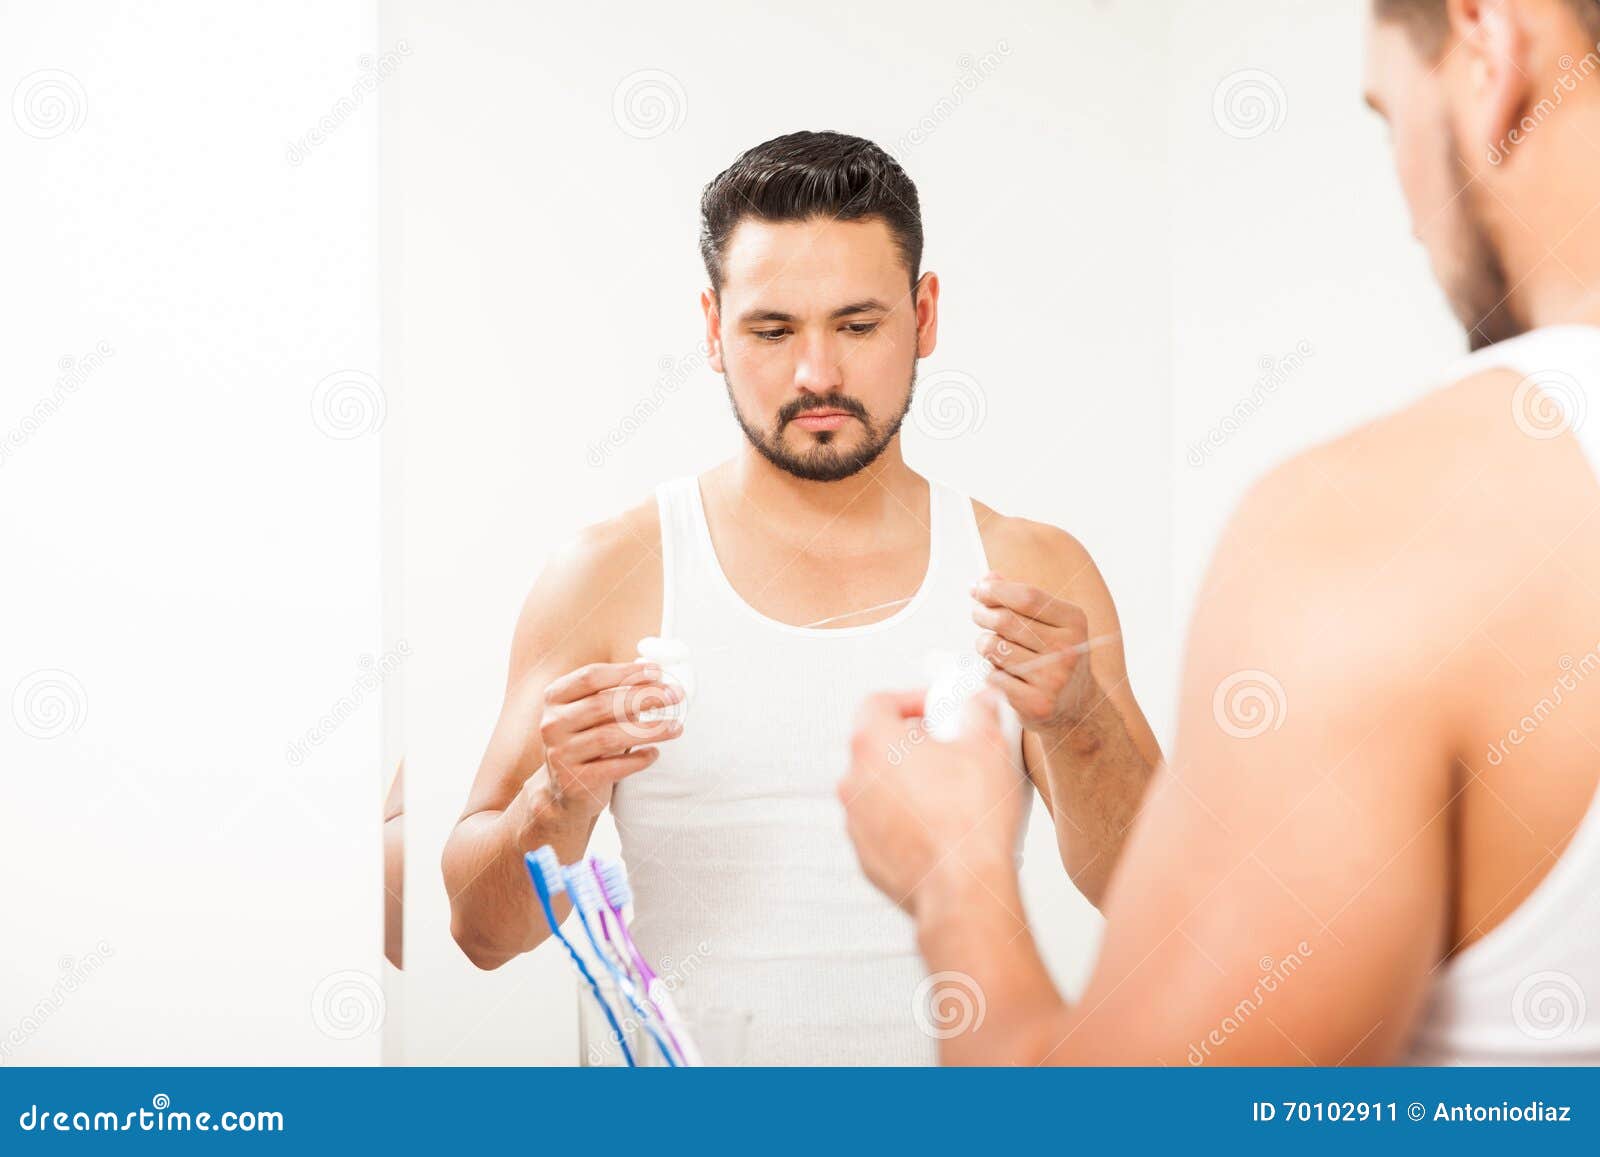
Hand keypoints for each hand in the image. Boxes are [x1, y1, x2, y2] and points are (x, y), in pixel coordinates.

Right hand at [538, 661, 681, 820]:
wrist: (564, 789)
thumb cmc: (588, 740)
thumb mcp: (595, 714)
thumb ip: (618, 695)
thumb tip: (658, 681)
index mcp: (555, 697)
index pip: (591, 677)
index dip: (626, 672)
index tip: (658, 671)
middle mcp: (552, 723)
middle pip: (602, 703)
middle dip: (644, 697)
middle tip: (674, 696)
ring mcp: (560, 753)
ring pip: (610, 736)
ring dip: (649, 730)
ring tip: (676, 727)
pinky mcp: (574, 780)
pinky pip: (613, 767)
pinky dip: (638, 760)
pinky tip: (654, 754)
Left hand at [838, 690, 1026, 916]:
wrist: (964, 889)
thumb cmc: (970, 822)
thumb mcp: (988, 747)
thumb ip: (979, 713)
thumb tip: (979, 705)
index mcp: (872, 744)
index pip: (878, 703)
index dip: (909, 700)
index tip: (935, 709)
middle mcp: (854, 782)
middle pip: (876, 746)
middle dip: (913, 743)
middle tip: (949, 749)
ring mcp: (856, 822)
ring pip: (879, 789)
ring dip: (909, 784)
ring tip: (951, 792)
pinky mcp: (867, 856)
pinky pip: (884, 826)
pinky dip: (907, 821)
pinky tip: (943, 827)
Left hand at [972, 573, 1094, 729]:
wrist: (1075, 707)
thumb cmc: (1054, 656)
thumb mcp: (1049, 623)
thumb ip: (1020, 599)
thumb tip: (987, 578)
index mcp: (1074, 622)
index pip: (1028, 597)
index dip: (996, 590)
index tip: (977, 588)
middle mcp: (1068, 649)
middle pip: (1006, 621)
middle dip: (982, 614)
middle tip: (977, 614)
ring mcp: (1054, 679)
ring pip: (995, 648)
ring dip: (984, 644)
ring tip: (992, 647)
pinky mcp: (1037, 703)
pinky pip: (994, 677)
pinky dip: (992, 672)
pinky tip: (1007, 675)